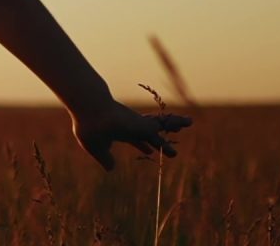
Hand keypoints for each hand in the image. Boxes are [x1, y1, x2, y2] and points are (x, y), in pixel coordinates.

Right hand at [70, 97, 190, 169]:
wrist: (91, 110)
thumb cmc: (89, 128)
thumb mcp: (95, 147)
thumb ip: (105, 158)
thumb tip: (111, 169)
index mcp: (119, 133)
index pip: (133, 140)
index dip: (142, 145)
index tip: (149, 151)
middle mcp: (131, 127)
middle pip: (149, 134)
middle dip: (159, 141)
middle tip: (172, 150)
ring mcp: (139, 125)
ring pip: (160, 125)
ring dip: (174, 124)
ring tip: (189, 123)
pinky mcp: (146, 124)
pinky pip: (165, 123)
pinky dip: (177, 122)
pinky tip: (189, 122)